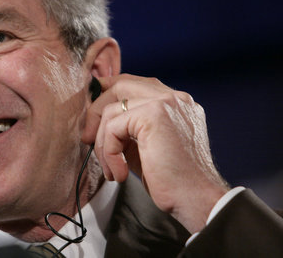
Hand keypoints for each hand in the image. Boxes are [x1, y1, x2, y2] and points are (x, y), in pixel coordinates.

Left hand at [82, 74, 229, 232]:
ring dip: (102, 142)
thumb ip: (128, 127)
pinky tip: (119, 173)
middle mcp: (174, 97)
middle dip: (96, 111)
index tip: (91, 116)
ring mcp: (166, 102)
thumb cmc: (172, 180)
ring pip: (112, 109)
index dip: (107, 92)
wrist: (195, 200)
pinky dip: (109, 152)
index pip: (133, 83)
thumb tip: (95, 120)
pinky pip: (113, 127)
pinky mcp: (154, 114)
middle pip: (120, 86)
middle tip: (87, 139)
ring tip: (110, 169)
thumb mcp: (145, 146)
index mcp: (175, 102)